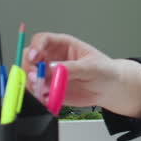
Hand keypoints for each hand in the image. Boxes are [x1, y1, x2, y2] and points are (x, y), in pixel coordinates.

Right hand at [22, 32, 140, 117]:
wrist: (110, 89)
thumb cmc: (105, 71)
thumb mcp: (91, 67)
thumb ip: (71, 68)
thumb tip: (52, 69)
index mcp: (62, 45)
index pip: (42, 40)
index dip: (35, 47)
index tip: (35, 57)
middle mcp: (52, 58)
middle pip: (29, 58)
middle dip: (30, 67)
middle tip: (37, 77)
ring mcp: (49, 74)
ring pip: (30, 76)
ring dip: (32, 84)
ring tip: (44, 91)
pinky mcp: (50, 89)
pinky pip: (38, 93)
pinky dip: (39, 97)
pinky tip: (48, 99)